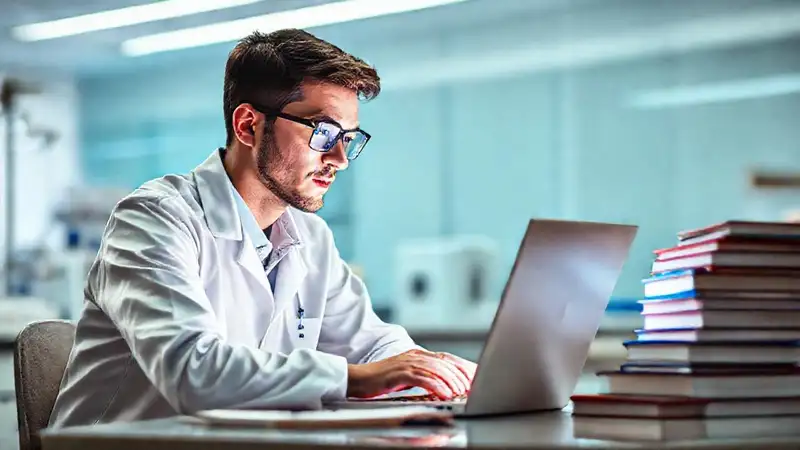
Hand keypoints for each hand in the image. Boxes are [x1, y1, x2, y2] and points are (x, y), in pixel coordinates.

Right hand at [346, 349, 477, 399]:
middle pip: (444, 363)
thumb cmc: (381, 379)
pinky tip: (443, 393)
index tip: (473, 378)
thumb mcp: (406, 375)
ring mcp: (406, 363)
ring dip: (449, 381)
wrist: (357, 379)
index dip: (461, 367)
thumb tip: (441, 385)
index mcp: (417, 355)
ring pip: (435, 369)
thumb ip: (423, 376)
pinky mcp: (399, 372)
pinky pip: (422, 378)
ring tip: (459, 392)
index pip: (445, 359)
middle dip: (459, 376)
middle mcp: (414, 355)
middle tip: (469, 388)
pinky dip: (435, 385)